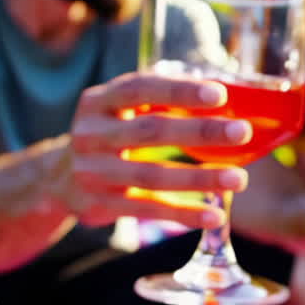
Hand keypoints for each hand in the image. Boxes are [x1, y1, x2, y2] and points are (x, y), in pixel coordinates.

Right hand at [55, 72, 253, 227]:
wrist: (62, 178)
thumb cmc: (112, 134)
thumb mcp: (123, 110)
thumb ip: (162, 101)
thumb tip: (230, 97)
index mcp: (99, 100)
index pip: (141, 88)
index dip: (180, 90)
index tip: (220, 94)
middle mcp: (91, 133)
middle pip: (150, 131)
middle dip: (200, 131)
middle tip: (242, 132)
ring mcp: (93, 171)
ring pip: (151, 175)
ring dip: (199, 178)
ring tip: (238, 180)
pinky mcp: (101, 204)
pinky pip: (147, 209)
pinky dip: (183, 213)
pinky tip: (214, 216)